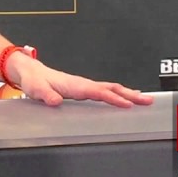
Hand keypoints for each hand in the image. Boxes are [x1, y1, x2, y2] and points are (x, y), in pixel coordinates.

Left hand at [9, 55, 152, 107]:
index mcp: (75, 85)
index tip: (128, 104)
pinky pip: (105, 91)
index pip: (99, 92)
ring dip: (128, 94)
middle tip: (148, 101)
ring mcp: (84, 86)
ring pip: (111, 89)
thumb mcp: (36, 89)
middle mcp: (83, 84)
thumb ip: (46, 95)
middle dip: (130, 95)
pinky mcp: (83, 89)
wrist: (30, 72)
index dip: (114, 98)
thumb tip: (55, 101)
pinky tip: (125, 98)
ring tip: (144, 100)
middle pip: (111, 88)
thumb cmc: (34, 80)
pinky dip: (119, 94)